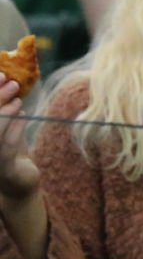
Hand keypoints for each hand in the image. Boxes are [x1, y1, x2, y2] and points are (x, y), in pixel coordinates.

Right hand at [0, 80, 37, 201]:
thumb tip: (10, 82)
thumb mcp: (5, 128)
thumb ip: (6, 110)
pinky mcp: (4, 167)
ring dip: (6, 111)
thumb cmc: (9, 152)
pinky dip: (16, 126)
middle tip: (13, 83)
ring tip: (19, 100)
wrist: (17, 184)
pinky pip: (8, 145)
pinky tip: (23, 114)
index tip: (1, 74)